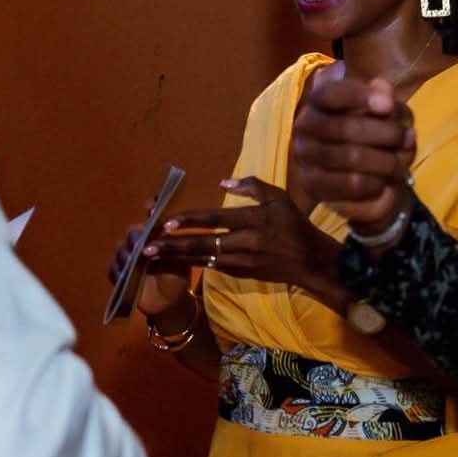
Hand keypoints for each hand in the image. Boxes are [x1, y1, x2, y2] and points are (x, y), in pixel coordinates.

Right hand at [106, 201, 188, 318]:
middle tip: (140, 244)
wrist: (171, 302)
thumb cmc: (177, 277)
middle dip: (135, 237)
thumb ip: (172, 244)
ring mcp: (128, 258)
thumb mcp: (180, 259)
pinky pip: (113, 269)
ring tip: (131, 261)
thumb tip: (165, 228)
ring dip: (125, 255)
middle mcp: (140, 242)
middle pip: (132, 233)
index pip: (152, 217)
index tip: (151, 207)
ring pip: (120, 250)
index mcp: (156, 235)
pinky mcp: (119, 275)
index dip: (151, 208)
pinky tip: (123, 274)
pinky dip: (117, 271)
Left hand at [142, 177, 346, 308]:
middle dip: (173, 246)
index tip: (168, 223)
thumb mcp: (279, 197)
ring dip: (176, 258)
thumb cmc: (294, 225)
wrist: (311, 261)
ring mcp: (242, 262)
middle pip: (203, 245)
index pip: (215, 220)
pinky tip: (174, 262)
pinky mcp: (241, 274)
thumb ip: (251, 186)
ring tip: (152, 257)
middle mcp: (245, 243)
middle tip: (147, 246)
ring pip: (203, 259)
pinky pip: (212, 267)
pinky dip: (192, 265)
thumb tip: (224, 182)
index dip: (191, 222)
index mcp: (253, 220)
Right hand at [291, 73, 415, 229]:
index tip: (388, 105)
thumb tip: (383, 88)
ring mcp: (305, 156)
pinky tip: (385, 182)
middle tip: (408, 138)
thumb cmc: (373, 132)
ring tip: (402, 166)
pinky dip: (375, 183)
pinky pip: (350, 184)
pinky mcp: (312, 185)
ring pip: (351, 157)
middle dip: (386, 133)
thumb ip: (384, 97)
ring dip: (385, 162)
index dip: (360, 96)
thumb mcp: (385, 111)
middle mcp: (305, 125)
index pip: (331, 93)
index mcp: (318, 100)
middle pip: (346, 127)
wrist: (360, 176)